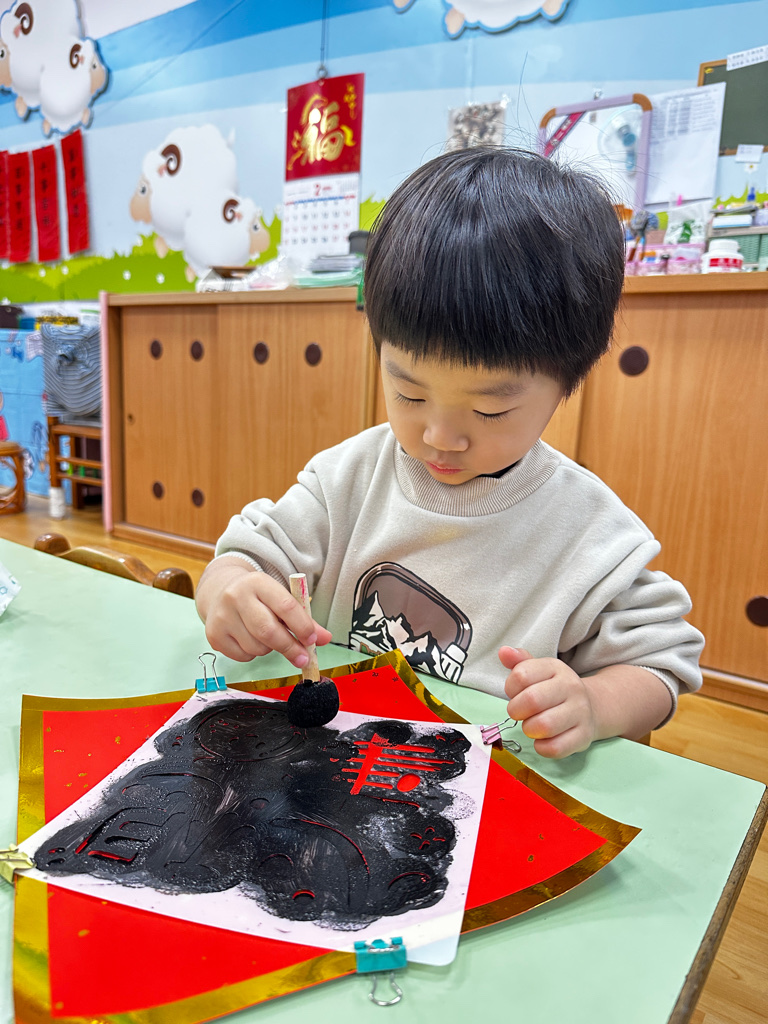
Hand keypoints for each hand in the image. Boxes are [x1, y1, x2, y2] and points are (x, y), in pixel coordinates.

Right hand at [199, 561, 331, 665]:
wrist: (220, 591)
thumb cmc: (258, 597)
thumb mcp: (280, 597)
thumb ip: (304, 618)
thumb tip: (325, 639)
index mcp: (258, 582)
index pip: (285, 606)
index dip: (302, 626)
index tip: (313, 640)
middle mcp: (236, 597)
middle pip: (268, 631)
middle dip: (290, 647)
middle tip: (303, 658)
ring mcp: (222, 617)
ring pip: (257, 647)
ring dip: (270, 649)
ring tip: (268, 638)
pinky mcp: (214, 636)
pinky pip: (243, 656)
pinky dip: (253, 654)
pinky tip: (251, 640)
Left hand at [499, 647, 598, 758]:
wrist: (591, 707)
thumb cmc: (554, 690)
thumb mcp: (539, 670)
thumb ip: (519, 662)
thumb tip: (503, 652)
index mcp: (556, 668)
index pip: (521, 675)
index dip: (510, 688)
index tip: (515, 693)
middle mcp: (571, 687)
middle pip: (532, 700)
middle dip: (516, 710)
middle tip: (519, 713)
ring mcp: (580, 712)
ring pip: (544, 725)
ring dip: (529, 729)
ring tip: (532, 726)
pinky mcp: (583, 736)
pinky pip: (555, 748)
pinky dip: (542, 747)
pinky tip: (542, 740)